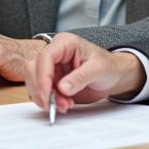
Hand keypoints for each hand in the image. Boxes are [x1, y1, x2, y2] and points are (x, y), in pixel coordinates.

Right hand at [24, 34, 146, 112]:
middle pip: (33, 69)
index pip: (45, 57)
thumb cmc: (109, 66)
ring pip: (35, 83)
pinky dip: (51, 102)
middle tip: (54, 105)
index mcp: (64, 43)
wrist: (115, 76)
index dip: (42, 77)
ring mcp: (52, 68)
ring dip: (46, 98)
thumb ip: (80, 78)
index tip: (47, 95)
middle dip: (42, 90)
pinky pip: (42, 93)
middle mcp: (55, 54)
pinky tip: (65, 104)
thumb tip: (63, 88)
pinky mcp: (53, 82)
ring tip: (65, 105)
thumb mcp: (98, 69)